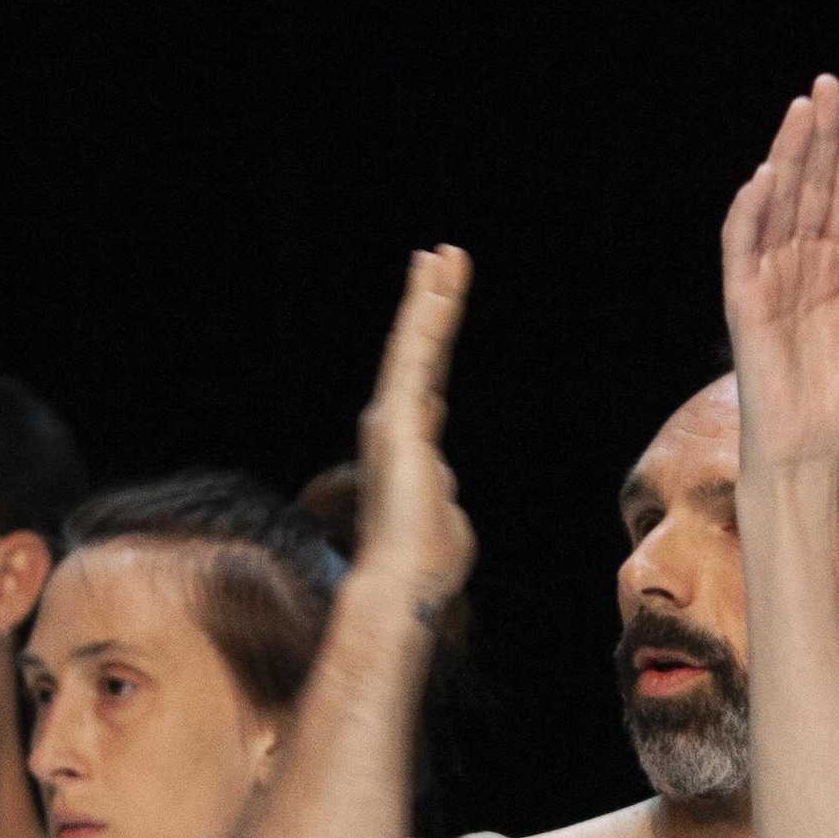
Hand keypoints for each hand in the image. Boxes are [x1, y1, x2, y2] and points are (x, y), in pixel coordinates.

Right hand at [355, 244, 477, 607]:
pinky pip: (416, 357)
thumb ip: (440, 496)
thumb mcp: (443, 518)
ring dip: (431, 297)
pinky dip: (427, 320)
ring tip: (444, 255)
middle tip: (443, 258)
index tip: (440, 307)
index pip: (426, 379)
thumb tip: (442, 493)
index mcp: (410, 444)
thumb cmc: (425, 562)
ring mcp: (394, 418)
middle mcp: (396, 424)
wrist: (404, 582)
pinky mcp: (398, 417)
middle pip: (420, 351)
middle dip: (432, 302)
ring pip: (417, 344)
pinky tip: (438, 287)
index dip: (432, 342)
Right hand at [719, 77, 838, 488]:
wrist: (813, 459)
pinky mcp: (743, 307)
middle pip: (807, 191)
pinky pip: (742, 251)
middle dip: (816, 139)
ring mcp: (766, 285)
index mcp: (827, 277)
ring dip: (786, 158)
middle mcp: (794, 271)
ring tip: (802, 111)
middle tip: (828, 85)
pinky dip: (750, 214)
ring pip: (775, 208)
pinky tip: (766, 177)